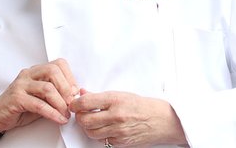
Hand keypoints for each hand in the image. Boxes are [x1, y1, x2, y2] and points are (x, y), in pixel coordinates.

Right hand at [0, 58, 78, 134]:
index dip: (70, 77)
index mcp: (35, 72)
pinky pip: (39, 104)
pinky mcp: (16, 98)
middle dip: (66, 88)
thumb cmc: (18, 108)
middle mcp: (28, 74)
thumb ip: (54, 95)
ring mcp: (21, 85)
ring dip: (61, 103)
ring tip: (65, 114)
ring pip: (47, 88)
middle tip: (71, 103)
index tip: (75, 93)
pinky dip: (52, 113)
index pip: (58, 64)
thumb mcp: (40, 99)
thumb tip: (73, 96)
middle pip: (53, 71)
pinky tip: (58, 119)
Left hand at [69, 89, 186, 146]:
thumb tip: (82, 94)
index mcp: (115, 100)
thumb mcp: (121, 94)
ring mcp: (119, 131)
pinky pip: (102, 140)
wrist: (162, 120)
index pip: (86, 102)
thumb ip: (100, 96)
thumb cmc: (142, 105)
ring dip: (87, 127)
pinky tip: (103, 128)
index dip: (75, 104)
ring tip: (90, 120)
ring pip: (91, 132)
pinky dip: (99, 134)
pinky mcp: (121, 142)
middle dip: (79, 117)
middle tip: (80, 113)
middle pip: (85, 120)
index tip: (73, 104)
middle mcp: (116, 116)